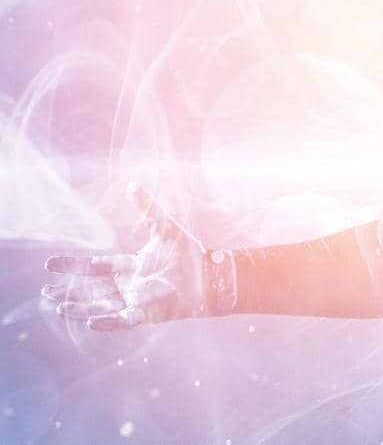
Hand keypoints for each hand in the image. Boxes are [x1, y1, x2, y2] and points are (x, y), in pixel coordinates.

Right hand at [42, 183, 230, 329]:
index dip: (72, 266)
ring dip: (79, 307)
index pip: (94, 267)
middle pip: (91, 289)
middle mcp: (128, 285)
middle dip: (69, 291)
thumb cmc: (188, 253)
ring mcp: (136, 300)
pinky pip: (122, 320)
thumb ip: (147, 208)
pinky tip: (89, 322)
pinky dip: (107, 322)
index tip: (49, 264)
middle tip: (46, 293)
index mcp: (129, 266)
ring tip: (57, 307)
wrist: (210, 274)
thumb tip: (131, 185)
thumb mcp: (163, 228)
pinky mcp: (147, 313)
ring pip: (100, 306)